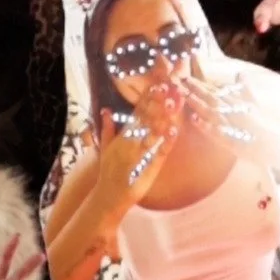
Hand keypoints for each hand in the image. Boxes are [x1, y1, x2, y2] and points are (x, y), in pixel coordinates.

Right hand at [93, 79, 183, 215]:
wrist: (109, 195)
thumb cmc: (108, 171)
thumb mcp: (105, 147)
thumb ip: (107, 127)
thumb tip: (106, 110)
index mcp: (123, 136)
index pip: (137, 112)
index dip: (147, 98)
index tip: (156, 84)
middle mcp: (132, 142)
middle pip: (147, 118)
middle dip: (157, 102)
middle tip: (168, 86)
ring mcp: (141, 154)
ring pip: (154, 132)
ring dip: (164, 117)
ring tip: (173, 103)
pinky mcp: (150, 167)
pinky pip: (159, 152)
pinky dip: (166, 142)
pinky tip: (174, 131)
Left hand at [182, 76, 262, 156]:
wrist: (279, 142)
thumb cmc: (267, 122)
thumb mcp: (258, 102)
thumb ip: (247, 88)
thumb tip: (241, 73)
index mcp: (241, 101)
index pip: (218, 90)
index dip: (202, 83)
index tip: (187, 77)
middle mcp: (236, 111)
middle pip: (213, 98)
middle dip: (197, 90)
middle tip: (180, 82)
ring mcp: (234, 126)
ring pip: (213, 112)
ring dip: (198, 104)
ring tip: (185, 96)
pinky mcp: (234, 142)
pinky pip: (218, 133)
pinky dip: (206, 126)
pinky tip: (195, 120)